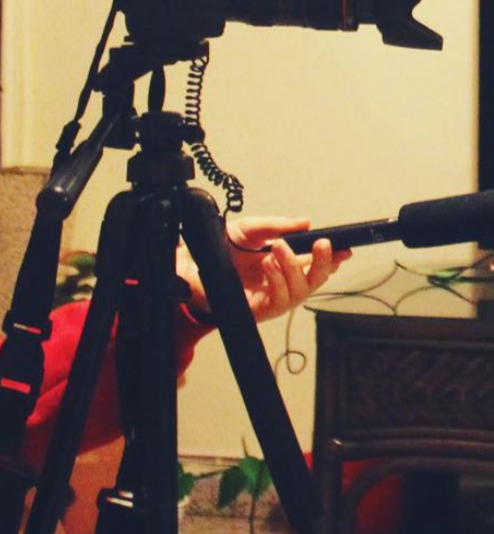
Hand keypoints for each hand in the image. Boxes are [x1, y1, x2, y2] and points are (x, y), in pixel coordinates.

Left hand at [178, 215, 350, 324]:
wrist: (190, 265)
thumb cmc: (221, 250)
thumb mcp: (249, 229)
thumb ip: (276, 226)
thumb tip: (305, 223)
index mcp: (284, 264)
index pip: (315, 264)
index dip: (332, 258)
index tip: (344, 248)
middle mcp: (282, 283)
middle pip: (314, 280)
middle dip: (323, 263)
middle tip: (322, 245)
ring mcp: (271, 297)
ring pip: (299, 291)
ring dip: (293, 267)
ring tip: (279, 248)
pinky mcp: (258, 310)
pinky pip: (278, 301)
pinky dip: (277, 280)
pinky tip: (269, 264)